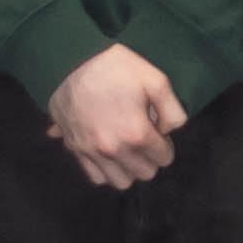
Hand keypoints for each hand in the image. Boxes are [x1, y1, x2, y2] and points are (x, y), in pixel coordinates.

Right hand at [41, 45, 187, 188]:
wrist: (69, 60)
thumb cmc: (115, 67)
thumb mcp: (155, 79)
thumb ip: (172, 110)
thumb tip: (168, 131)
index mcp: (137, 133)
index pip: (164, 158)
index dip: (165, 144)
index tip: (159, 132)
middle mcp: (114, 149)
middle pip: (145, 173)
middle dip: (150, 158)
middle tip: (145, 139)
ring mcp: (92, 151)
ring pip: (122, 182)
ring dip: (129, 169)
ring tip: (128, 150)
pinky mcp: (76, 149)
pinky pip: (96, 177)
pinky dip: (106, 171)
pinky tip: (109, 155)